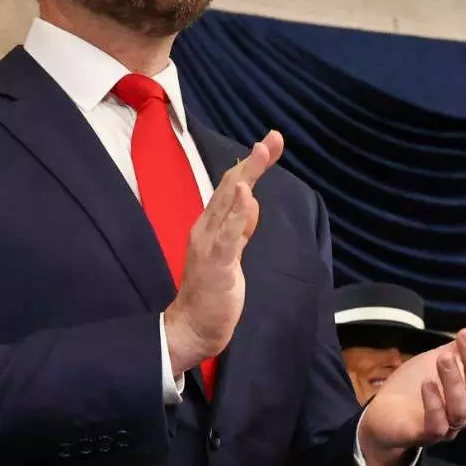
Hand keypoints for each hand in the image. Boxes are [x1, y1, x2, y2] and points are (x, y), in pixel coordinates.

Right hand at [164, 131, 284, 374]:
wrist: (192, 327)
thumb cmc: (212, 290)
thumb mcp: (232, 252)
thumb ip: (241, 227)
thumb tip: (251, 201)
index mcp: (210, 224)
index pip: (232, 186)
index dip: (251, 164)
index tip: (272, 142)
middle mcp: (206, 227)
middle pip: (230, 186)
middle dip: (252, 161)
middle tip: (273, 138)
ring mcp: (209, 244)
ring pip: (229, 203)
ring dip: (246, 176)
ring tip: (262, 152)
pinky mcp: (216, 264)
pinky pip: (229, 235)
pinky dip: (238, 213)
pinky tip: (245, 193)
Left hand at [357, 307, 465, 465]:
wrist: (386, 411)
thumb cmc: (422, 381)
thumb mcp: (449, 353)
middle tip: (465, 335)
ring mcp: (448, 426)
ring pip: (461, 409)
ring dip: (454, 382)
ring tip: (443, 358)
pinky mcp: (425, 434)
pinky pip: (437, 425)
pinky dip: (434, 404)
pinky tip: (427, 384)